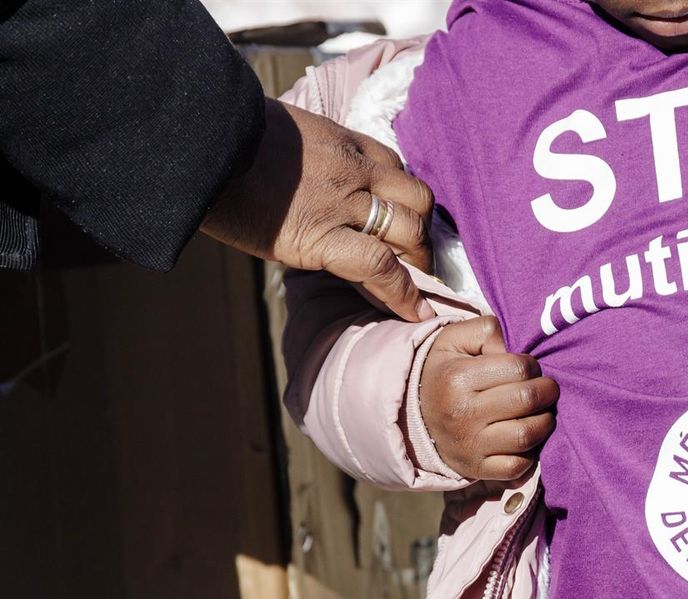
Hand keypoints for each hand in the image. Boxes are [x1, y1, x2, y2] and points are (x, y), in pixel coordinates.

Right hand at [202, 98, 435, 321]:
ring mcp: (341, 204)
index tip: (406, 221)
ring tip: (424, 289)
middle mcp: (353, 170)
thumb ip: (307, 155)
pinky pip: (380, 267)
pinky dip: (403, 294)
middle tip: (420, 260)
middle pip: (416, 200)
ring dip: (421, 262)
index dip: (405, 199)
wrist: (195, 139)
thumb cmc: (223, 135)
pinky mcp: (321, 237)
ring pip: (408, 231)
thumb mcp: (279, 130)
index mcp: (343, 141)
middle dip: (424, 232)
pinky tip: (416, 313)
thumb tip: (301, 176)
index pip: (396, 169)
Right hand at [419, 316, 558, 481]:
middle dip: (547, 391)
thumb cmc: (445, 372)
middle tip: (545, 390)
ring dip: (545, 422)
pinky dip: (531, 455)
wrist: (413, 416)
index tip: (528, 369)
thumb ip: (486, 331)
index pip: (519, 368)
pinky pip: (518, 467)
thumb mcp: (454, 340)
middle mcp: (463, 413)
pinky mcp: (477, 468)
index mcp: (458, 378)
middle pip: (528, 399)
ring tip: (541, 413)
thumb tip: (512, 348)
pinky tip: (527, 440)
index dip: (532, 365)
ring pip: (527, 435)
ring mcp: (470, 445)